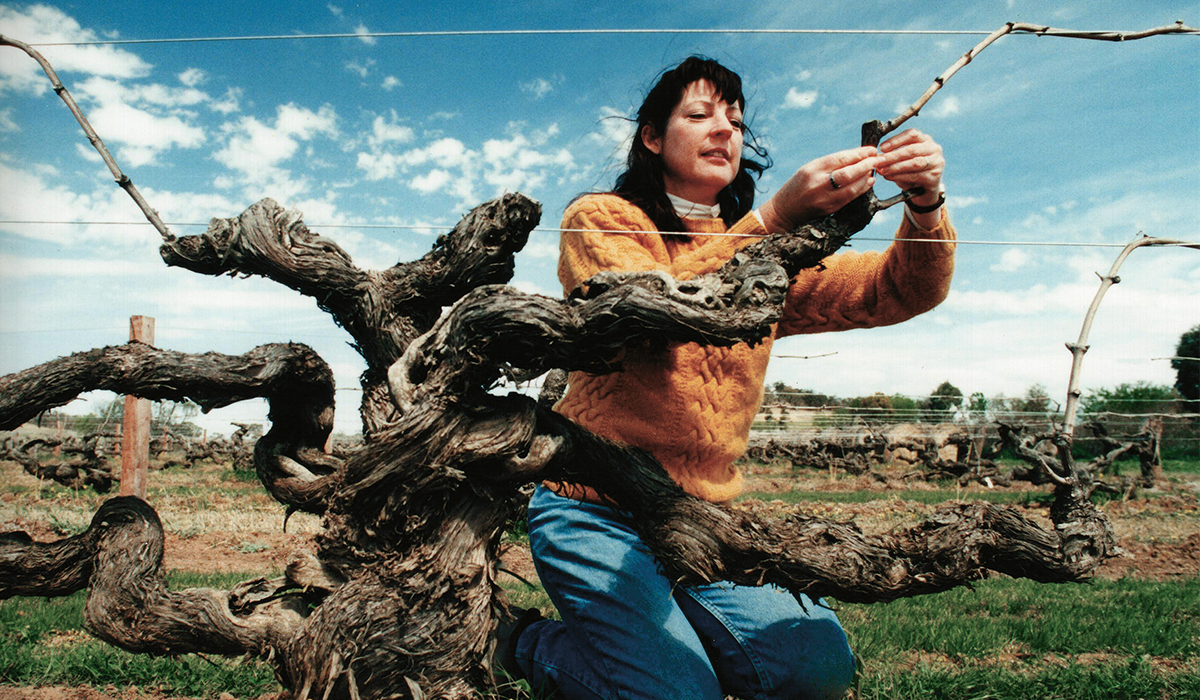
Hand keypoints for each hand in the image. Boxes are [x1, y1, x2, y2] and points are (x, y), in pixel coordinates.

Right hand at [758, 146, 879, 231]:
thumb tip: (856, 157)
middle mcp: (818, 184)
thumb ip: (830, 164)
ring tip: (874, 170)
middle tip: (878, 159)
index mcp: (812, 170)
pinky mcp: (829, 210)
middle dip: (866, 165)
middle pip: (848, 173)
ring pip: (852, 188)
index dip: (859, 154)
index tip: (871, 150)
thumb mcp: (809, 169)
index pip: (840, 159)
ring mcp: (824, 199)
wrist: (783, 211)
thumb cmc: (797, 186)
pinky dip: (861, 189)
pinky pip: (850, 198)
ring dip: (866, 178)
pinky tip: (868, 182)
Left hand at [876, 129, 943, 208]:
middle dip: (892, 156)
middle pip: (911, 150)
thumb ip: (893, 155)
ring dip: (896, 167)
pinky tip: (890, 177)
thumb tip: (878, 156)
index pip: (911, 134)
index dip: (896, 140)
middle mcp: (933, 148)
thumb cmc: (910, 170)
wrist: (923, 189)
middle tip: (879, 161)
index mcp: (924, 139)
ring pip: (914, 163)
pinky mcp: (935, 176)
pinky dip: (901, 177)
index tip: (882, 148)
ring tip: (883, 170)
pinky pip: (916, 176)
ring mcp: (937, 162)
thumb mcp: (902, 159)